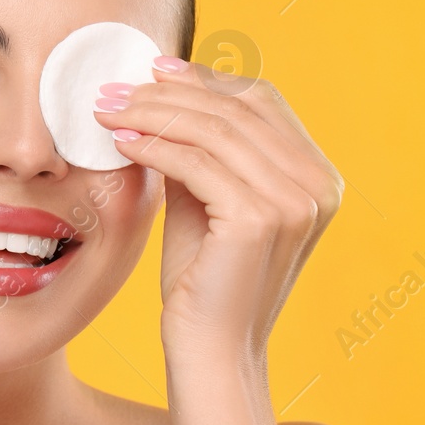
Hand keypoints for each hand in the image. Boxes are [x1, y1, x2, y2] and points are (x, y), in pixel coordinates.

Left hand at [93, 57, 343, 358]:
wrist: (211, 353)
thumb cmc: (205, 283)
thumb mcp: (207, 202)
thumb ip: (201, 151)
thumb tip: (163, 93)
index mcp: (318, 177)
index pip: (261, 101)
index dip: (205, 80)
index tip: (151, 71)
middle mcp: (318, 185)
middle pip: (236, 108)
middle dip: (168, 92)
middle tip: (113, 88)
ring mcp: (295, 202)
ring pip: (214, 130)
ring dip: (152, 113)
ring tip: (106, 112)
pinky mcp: (260, 219)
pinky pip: (197, 162)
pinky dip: (154, 145)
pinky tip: (121, 143)